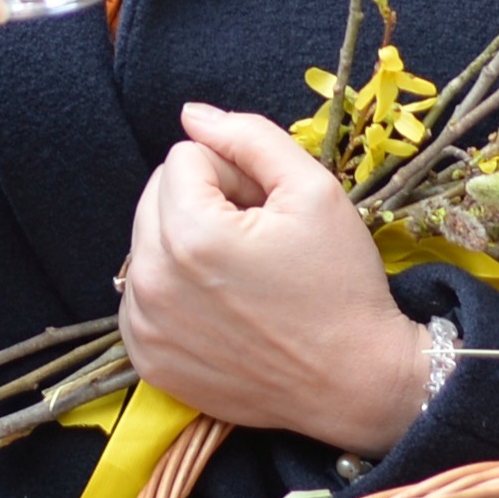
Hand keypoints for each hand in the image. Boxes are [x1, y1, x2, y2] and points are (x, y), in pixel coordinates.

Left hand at [119, 104, 432, 455]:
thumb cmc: (340, 283)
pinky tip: (222, 309)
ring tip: (242, 277)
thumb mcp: (314, 190)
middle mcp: (152, 282)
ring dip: (187, 246)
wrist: (355, 382)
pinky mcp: (148, 359)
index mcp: (190, 234)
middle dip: (204, 204)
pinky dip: (175, 291)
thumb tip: (192, 115)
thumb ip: (250, 136)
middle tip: (258, 241)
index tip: (269, 212)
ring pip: (148, 244)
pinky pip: (143, 296)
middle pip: (156, 197)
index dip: (234, 174)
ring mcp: (145, 327)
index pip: (185, 158)